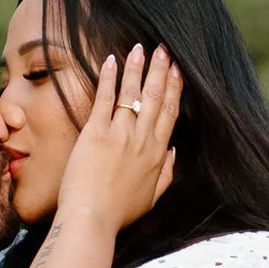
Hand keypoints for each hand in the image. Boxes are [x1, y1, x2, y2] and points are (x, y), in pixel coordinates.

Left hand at [53, 45, 180, 235]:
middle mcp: (143, 139)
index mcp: (158, 154)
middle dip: (161, 70)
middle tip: (163, 49)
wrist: (92, 220)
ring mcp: (120, 134)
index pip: (170, 113)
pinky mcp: (96, 133)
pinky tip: (112, 61)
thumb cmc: (118, 213)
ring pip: (133, 93)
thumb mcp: (151, 198)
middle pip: (156, 97)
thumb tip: (173, 152)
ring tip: (140, 48)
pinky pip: (105, 98)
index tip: (176, 71)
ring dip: (138, 67)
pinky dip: (110, 78)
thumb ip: (166, 174)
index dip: (175, 88)